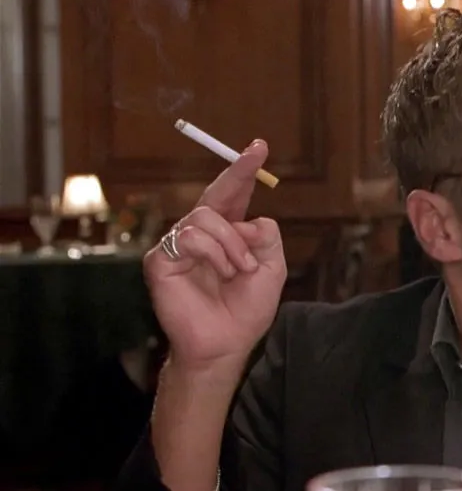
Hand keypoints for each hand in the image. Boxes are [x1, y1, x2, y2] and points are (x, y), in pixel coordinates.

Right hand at [144, 141, 286, 380]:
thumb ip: (267, 238)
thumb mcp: (271, 270)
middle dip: (238, 180)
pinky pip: (190, 237)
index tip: (259, 147)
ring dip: (231, 244)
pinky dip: (213, 254)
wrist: (225, 343)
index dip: (243, 172)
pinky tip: (221, 274)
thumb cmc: (246, 311)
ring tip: (238, 271)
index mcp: (228, 235)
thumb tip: (253, 219)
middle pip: (216, 196)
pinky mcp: (161, 259)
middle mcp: (202, 235)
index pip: (233, 196)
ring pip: (205, 217)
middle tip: (254, 187)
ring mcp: (179, 245)